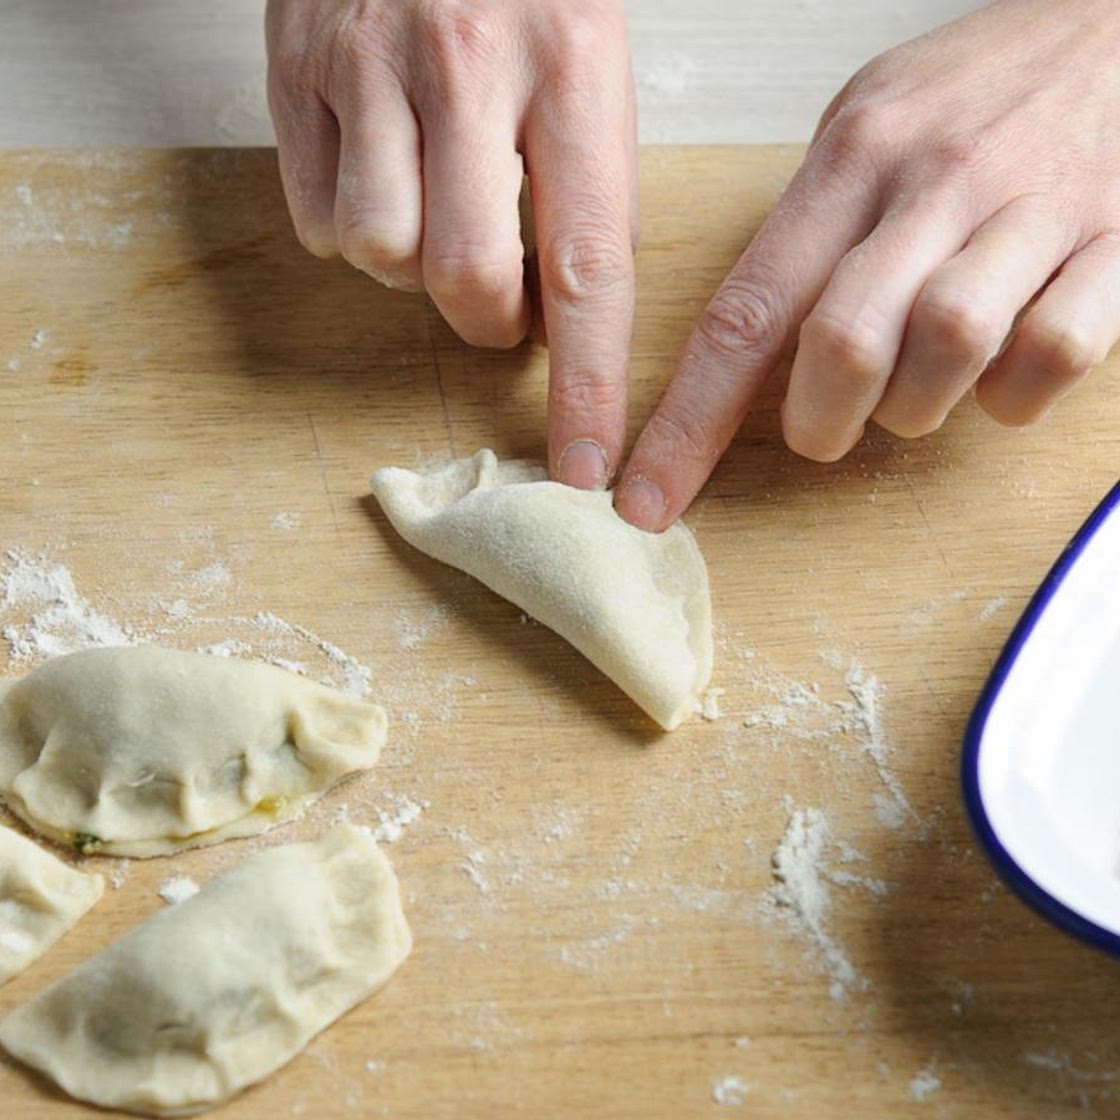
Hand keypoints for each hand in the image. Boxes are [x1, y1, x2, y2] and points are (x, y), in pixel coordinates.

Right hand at [266, 0, 637, 488]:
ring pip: (380, 253)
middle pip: (464, 275)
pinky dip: (355, 230)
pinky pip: (320, 220)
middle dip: (485, 321)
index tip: (585, 465)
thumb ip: (591, 185)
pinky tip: (383, 177)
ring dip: (412, 269)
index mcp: (572, 64)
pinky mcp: (296, 73)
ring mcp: (367, 64)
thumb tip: (570, 313)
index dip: (588, 382)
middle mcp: (466, 64)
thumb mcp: (593, 57)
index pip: (586, 264)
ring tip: (434, 211)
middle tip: (501, 301)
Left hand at [616, 0, 1119, 529]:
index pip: (745, 311)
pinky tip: (1003, 367)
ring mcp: (1032, 208)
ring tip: (920, 384)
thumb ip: (810, 227)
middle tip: (820, 430)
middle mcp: (936, 179)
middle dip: (819, 422)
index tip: (649, 493)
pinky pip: (1051, 355)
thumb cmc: (986, 89)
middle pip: (844, 342)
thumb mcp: (871, 120)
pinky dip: (1014, 393)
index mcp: (856, 154)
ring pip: (947, 351)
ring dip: (916, 406)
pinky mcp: (1117, 241)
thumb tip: (753, 340)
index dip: (689, 422)